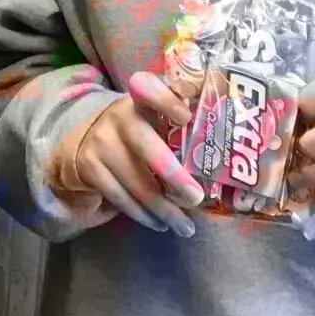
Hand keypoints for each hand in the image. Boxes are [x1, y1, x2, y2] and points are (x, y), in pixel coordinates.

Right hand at [52, 72, 204, 235]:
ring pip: (137, 183)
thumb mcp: (153, 117)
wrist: (84, 143)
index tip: (186, 117)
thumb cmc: (136, 132)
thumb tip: (230, 139)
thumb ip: (180, 120)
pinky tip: (159, 223)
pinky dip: (143, 215)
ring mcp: (101, 143)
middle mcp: (119, 117)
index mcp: (140, 99)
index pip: (150, 89)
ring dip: (164, 209)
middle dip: (174, 175)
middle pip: (148, 147)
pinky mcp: (90, 168)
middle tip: (196, 198)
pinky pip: (121, 198)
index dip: (167, 101)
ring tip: (185, 226)